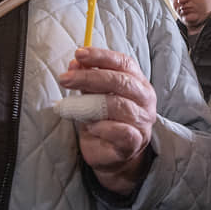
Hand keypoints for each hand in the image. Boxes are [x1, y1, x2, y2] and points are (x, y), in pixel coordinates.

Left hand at [58, 47, 156, 194]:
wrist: (113, 155)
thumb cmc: (104, 120)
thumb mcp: (93, 95)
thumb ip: (87, 79)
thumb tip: (74, 63)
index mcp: (138, 82)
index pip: (124, 63)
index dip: (101, 56)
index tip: (79, 53)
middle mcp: (145, 99)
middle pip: (121, 81)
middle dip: (90, 77)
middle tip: (65, 78)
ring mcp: (142, 121)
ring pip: (119, 105)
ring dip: (90, 104)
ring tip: (72, 107)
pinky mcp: (135, 142)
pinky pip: (120, 131)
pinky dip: (102, 127)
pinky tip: (90, 126)